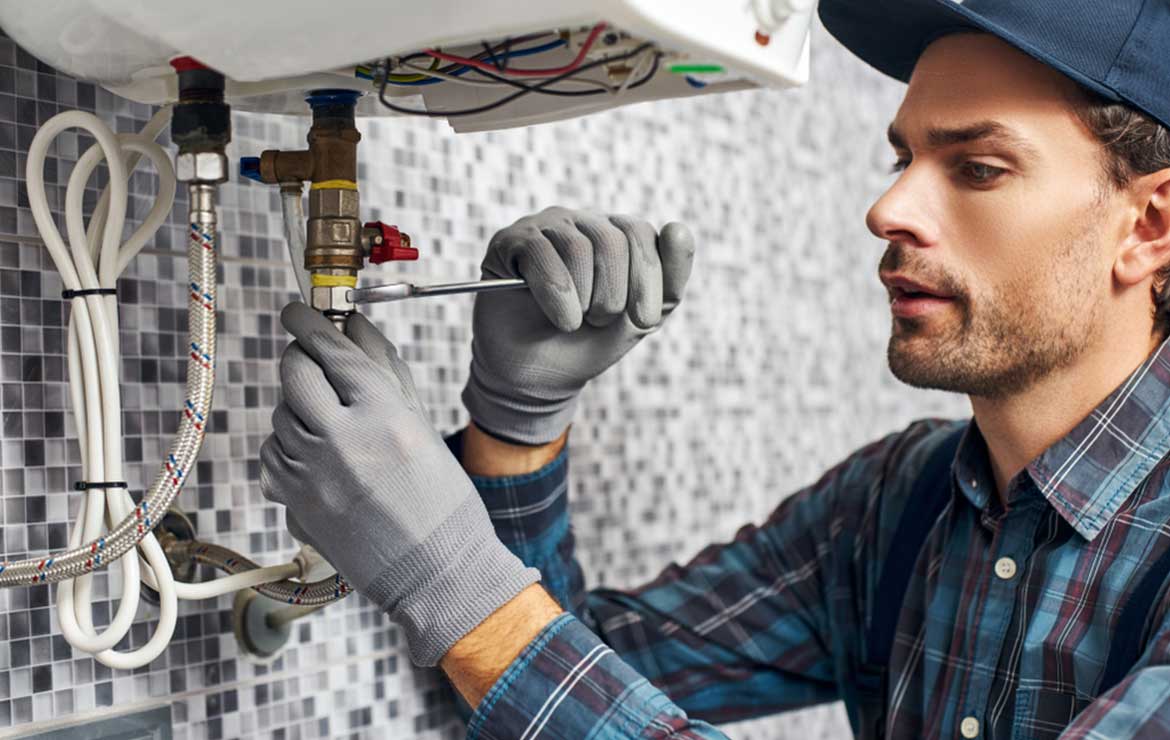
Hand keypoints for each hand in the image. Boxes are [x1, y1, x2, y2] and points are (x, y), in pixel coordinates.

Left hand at [260, 303, 538, 665]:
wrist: (435, 570)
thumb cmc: (441, 499)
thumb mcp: (421, 424)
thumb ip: (385, 369)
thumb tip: (354, 325)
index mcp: (382, 413)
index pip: (331, 348)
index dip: (309, 322)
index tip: (297, 310)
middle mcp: (341, 438)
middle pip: (294, 373)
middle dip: (300, 358)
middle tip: (311, 359)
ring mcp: (312, 472)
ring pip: (280, 414)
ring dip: (298, 407)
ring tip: (329, 423)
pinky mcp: (294, 502)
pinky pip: (273, 455)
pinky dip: (288, 447)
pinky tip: (318, 457)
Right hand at [462, 206, 695, 443]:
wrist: (537, 376)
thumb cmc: (589, 342)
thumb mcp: (640, 318)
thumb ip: (670, 280)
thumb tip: (678, 227)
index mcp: (617, 234)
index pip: (641, 233)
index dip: (647, 279)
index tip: (644, 320)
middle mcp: (581, 222)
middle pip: (611, 240)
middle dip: (613, 295)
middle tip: (600, 321)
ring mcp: (544, 228)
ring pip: (578, 249)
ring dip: (583, 300)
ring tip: (574, 322)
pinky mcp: (510, 241)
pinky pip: (540, 254)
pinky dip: (556, 296)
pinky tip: (558, 318)